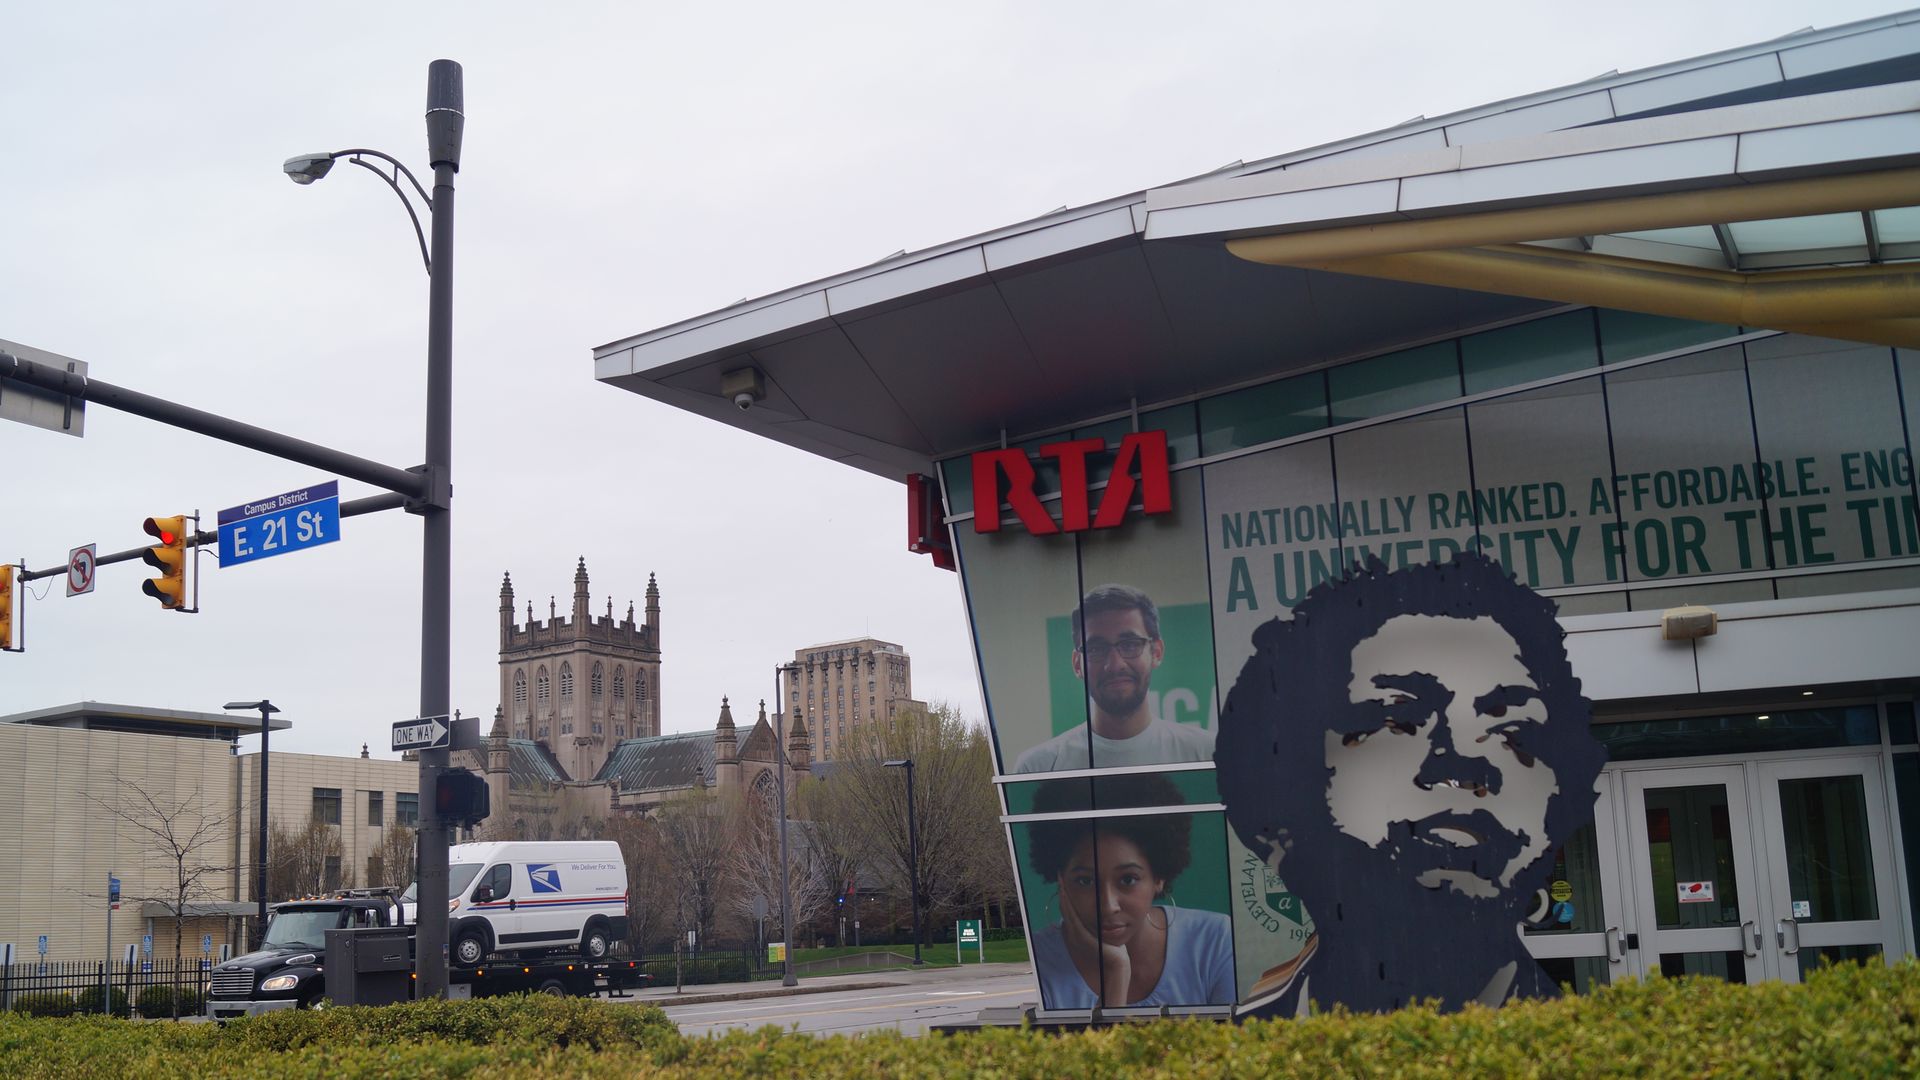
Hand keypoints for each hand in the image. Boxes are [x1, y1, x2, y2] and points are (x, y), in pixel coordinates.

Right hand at [1059, 892, 1130, 1006]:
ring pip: (1067, 911)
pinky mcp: (1082, 937)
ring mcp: (1077, 936)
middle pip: (1065, 908)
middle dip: (1063, 892)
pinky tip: (1067, 895)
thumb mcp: (1102, 934)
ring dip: (1063, 896)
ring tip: (1062, 882)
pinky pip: (1072, 918)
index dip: (1065, 896)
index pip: (1068, 910)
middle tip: (1061, 876)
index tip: (1065, 882)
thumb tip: (1097, 913)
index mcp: (1078, 932)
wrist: (1117, 966)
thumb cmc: (1112, 950)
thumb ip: (1096, 925)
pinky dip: (1068, 906)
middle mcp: (1075, 934)